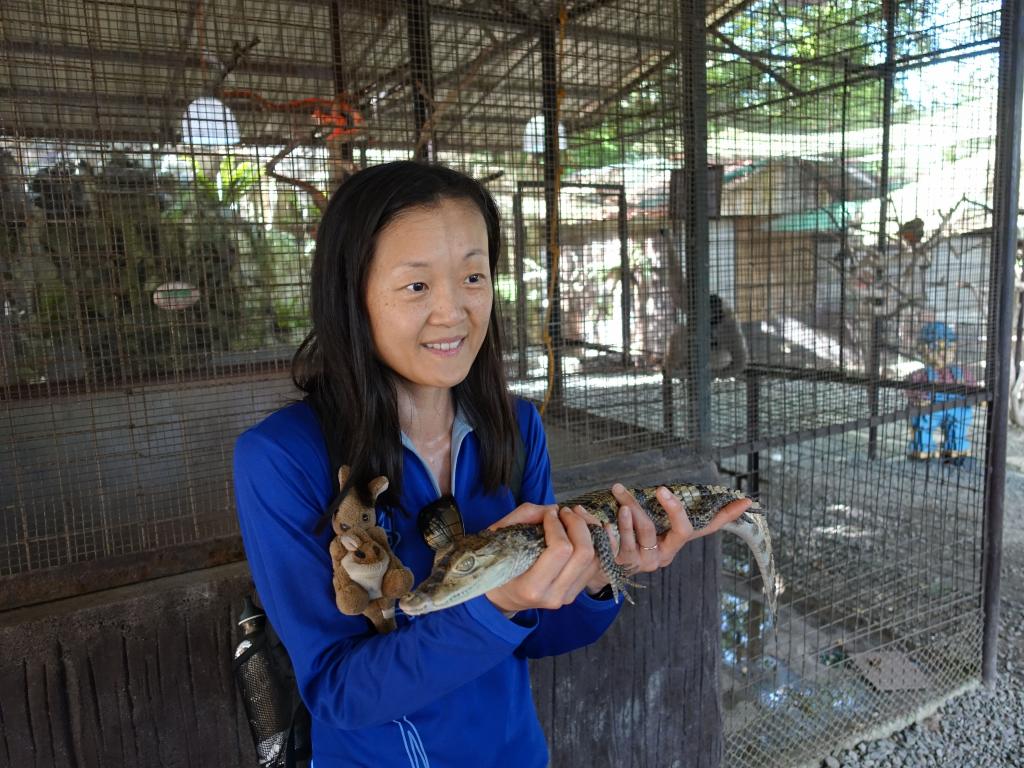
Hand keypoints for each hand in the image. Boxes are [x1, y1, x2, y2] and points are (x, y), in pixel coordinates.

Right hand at [484, 504, 609, 613]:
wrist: (501, 597)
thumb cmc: (497, 564)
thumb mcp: (499, 537)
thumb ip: (524, 517)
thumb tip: (554, 509)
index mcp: (531, 587)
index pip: (560, 550)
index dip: (557, 525)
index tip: (549, 514)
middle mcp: (554, 595)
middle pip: (584, 554)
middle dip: (578, 524)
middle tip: (566, 511)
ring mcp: (567, 596)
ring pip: (595, 559)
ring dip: (590, 531)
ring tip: (575, 516)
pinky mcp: (575, 592)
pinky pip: (598, 565)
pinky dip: (600, 543)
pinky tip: (591, 527)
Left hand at [610, 483, 750, 573]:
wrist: (596, 568)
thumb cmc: (624, 538)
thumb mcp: (643, 525)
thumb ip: (654, 510)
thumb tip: (663, 485)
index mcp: (674, 542)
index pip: (707, 529)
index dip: (726, 516)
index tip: (745, 500)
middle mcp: (665, 554)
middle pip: (682, 530)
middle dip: (675, 508)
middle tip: (662, 488)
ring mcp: (646, 560)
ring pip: (645, 530)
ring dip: (632, 506)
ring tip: (618, 489)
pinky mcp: (625, 564)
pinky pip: (622, 541)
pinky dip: (614, 525)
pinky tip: (600, 517)